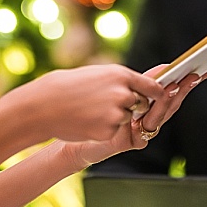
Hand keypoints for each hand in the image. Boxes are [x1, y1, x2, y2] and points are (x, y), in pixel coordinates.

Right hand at [14, 64, 166, 143]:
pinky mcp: (109, 131)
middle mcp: (123, 93)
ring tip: (92, 110)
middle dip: (133, 105)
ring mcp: (117, 113)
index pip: (152, 86)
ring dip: (116, 117)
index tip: (161, 94)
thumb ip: (121, 80)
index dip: (157, 92)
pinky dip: (105, 129)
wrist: (45, 105)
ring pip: (127, 118)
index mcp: (121, 75)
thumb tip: (140, 84)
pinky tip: (88, 122)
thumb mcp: (98, 74)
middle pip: (142, 103)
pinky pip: (115, 131)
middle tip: (111, 103)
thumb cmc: (69, 86)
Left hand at [64, 64, 206, 168]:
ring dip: (169, 100)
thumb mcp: (121, 90)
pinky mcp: (132, 143)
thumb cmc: (99, 111)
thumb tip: (166, 67)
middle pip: (173, 102)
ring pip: (161, 116)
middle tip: (198, 73)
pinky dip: (149, 118)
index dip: (192, 80)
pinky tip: (150, 108)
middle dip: (186, 88)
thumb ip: (143, 83)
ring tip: (176, 85)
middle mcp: (151, 118)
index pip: (175, 89)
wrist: (78, 137)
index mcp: (150, 104)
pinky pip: (145, 131)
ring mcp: (143, 132)